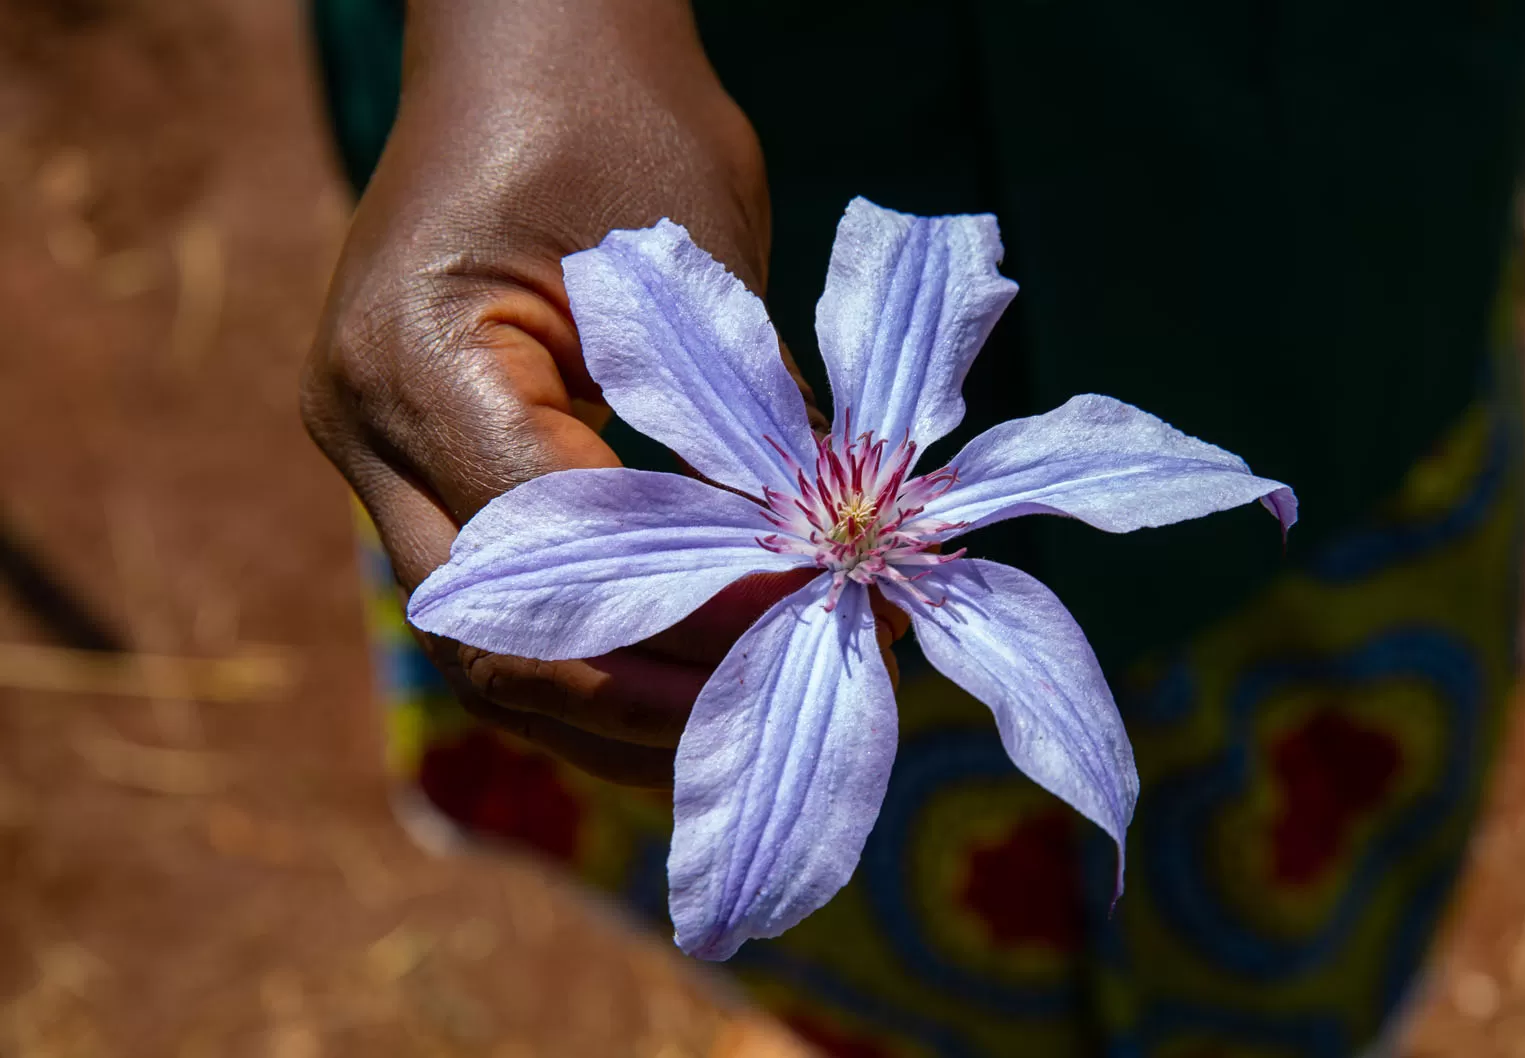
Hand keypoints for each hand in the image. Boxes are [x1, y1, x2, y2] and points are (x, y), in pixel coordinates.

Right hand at [300, 0, 905, 786]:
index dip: (688, 619)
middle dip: (640, 706)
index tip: (812, 630)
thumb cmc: (619, 112)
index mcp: (418, 365)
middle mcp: (367, 429)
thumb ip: (735, 427)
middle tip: (776, 717)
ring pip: (482, 644)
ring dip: (612, 704)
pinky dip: (590, 645)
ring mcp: (376, 451)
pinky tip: (685, 669)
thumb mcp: (695, 260)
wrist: (528, 34)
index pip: (553, 557)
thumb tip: (812, 581)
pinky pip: (499, 591)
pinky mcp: (418, 458)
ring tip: (738, 724)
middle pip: (489, 643)